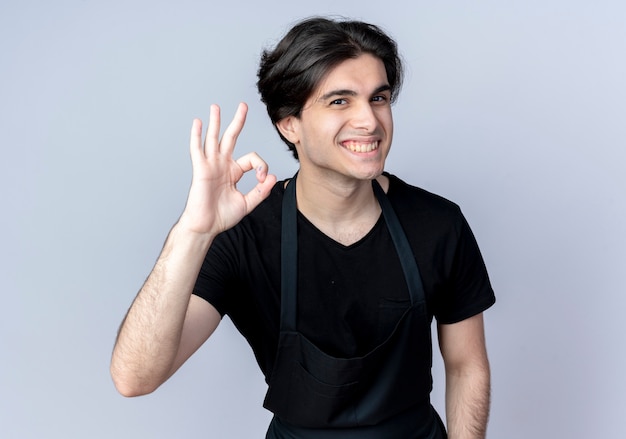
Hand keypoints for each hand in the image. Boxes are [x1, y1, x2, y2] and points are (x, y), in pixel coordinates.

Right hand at [179, 102, 276, 234]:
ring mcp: (211, 166)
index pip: (252, 158)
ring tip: (216, 107)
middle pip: (231, 138)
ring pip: (213, 139)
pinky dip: (196, 135)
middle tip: (243, 106)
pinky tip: (198, 122)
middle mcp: (222, 165)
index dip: (261, 166)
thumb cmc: (222, 216)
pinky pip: (197, 149)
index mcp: (234, 172)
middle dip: (237, 121)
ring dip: (215, 122)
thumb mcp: (248, 203)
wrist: (206, 227)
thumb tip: (272, 177)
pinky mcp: (201, 170)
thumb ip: (261, 191)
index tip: (263, 179)